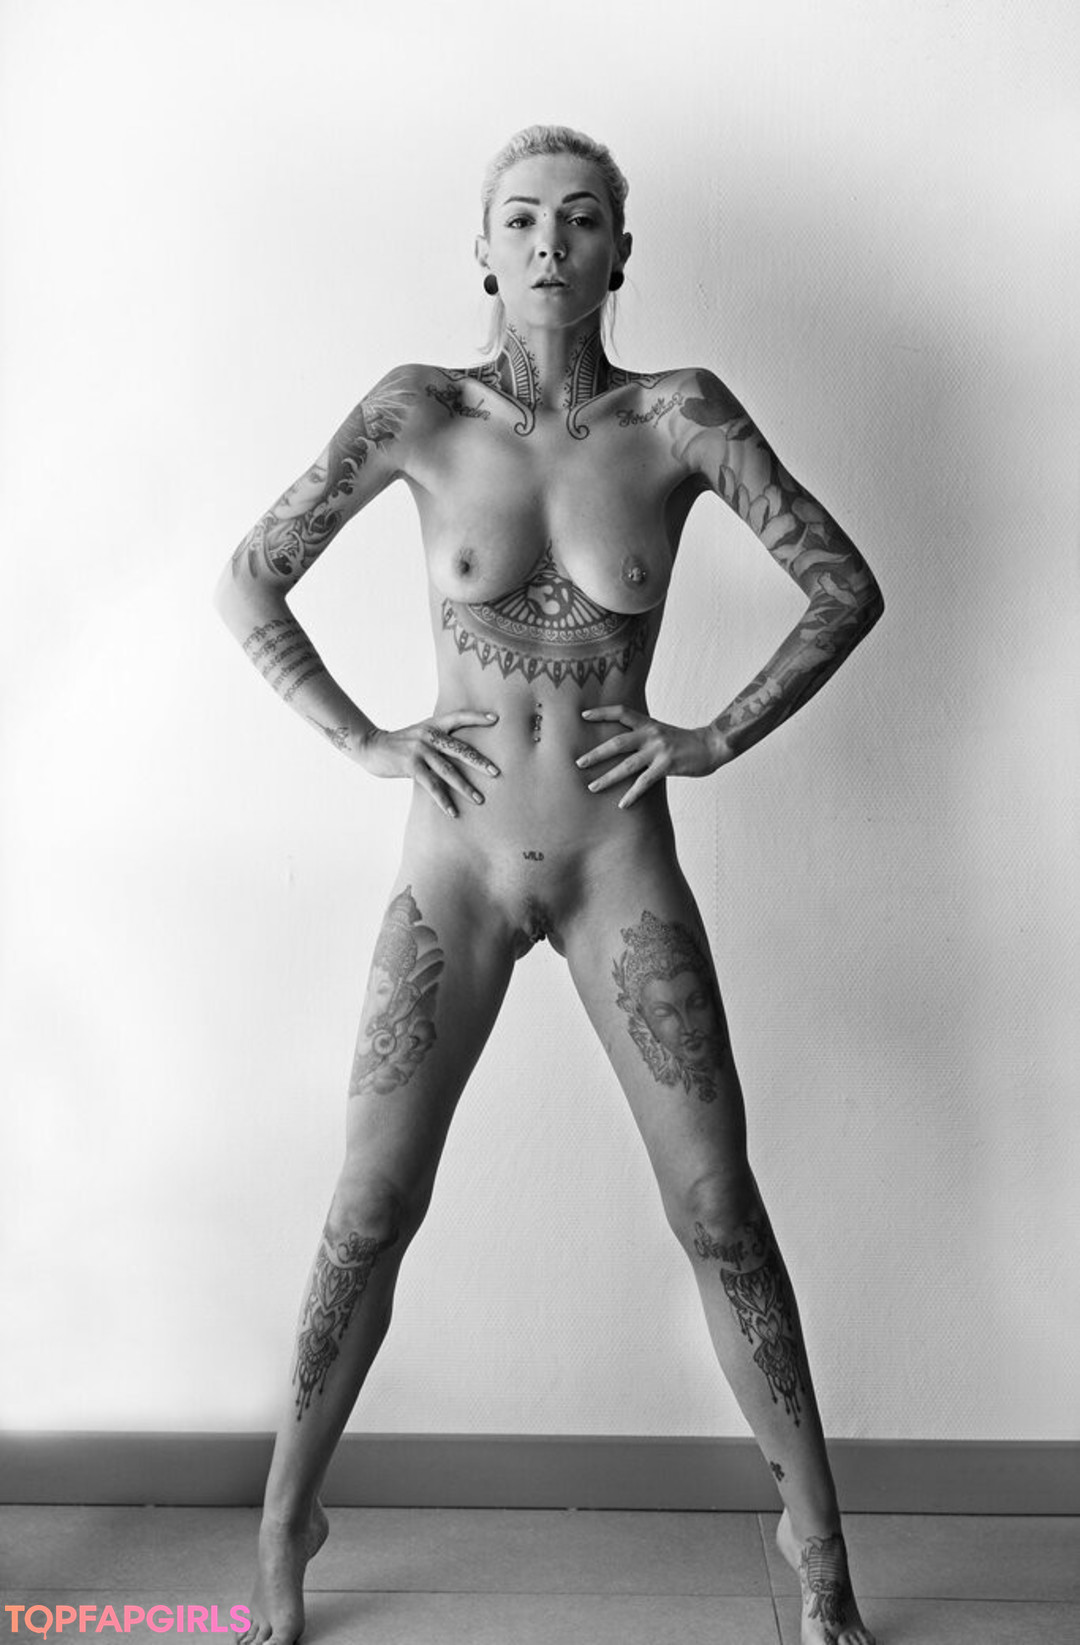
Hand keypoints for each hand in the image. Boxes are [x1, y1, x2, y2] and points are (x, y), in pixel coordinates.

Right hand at [360, 710, 499, 817]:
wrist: (371, 747)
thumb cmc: (400, 744)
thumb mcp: (420, 733)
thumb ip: (438, 739)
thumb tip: (463, 751)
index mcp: (433, 725)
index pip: (458, 716)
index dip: (477, 716)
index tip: (496, 719)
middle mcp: (428, 735)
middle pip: (460, 748)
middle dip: (479, 761)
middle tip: (496, 772)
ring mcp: (419, 750)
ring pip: (448, 770)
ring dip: (465, 787)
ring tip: (479, 799)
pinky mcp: (410, 765)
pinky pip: (432, 785)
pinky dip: (443, 800)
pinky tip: (453, 811)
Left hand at [576, 706, 717, 808]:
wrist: (712, 745)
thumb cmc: (685, 741)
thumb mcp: (662, 732)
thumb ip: (644, 736)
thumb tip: (622, 744)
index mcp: (648, 723)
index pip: (621, 712)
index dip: (602, 712)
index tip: (583, 715)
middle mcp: (651, 734)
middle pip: (617, 743)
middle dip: (596, 754)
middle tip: (578, 763)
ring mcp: (658, 750)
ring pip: (626, 765)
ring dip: (607, 778)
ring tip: (592, 787)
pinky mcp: (667, 766)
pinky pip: (644, 783)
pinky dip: (632, 795)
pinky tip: (622, 804)